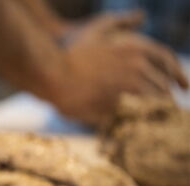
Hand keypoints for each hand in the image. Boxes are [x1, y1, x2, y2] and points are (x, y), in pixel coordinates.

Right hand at [48, 11, 187, 127]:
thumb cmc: (71, 53)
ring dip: (155, 114)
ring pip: (153, 105)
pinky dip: (138, 123)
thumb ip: (121, 21)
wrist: (50, 74)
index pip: (169, 63)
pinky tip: (135, 127)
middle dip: (166, 98)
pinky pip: (135, 118)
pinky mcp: (117, 108)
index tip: (182, 87)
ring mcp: (127, 88)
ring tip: (152, 123)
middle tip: (166, 110)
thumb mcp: (97, 29)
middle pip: (164, 87)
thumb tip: (142, 16)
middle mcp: (137, 67)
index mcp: (137, 49)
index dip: (178, 76)